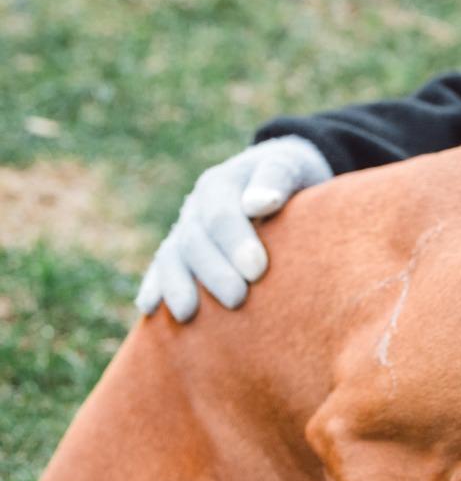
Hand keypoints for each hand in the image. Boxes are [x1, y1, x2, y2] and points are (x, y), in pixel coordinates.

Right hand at [135, 135, 331, 321]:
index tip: (257, 270)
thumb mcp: (289, 166)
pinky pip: (161, 267)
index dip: (235, 242)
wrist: (279, 176)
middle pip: (194, 240)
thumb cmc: (292, 176)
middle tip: (237, 299)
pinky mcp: (181, 250)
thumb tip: (260, 203)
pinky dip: (153, 286)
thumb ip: (276, 178)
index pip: (221, 214)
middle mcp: (197, 206)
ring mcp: (185, 228)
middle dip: (213, 272)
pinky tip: (149, 309)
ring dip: (177, 285)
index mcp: (221, 183)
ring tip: (187, 314)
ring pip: (171, 256)